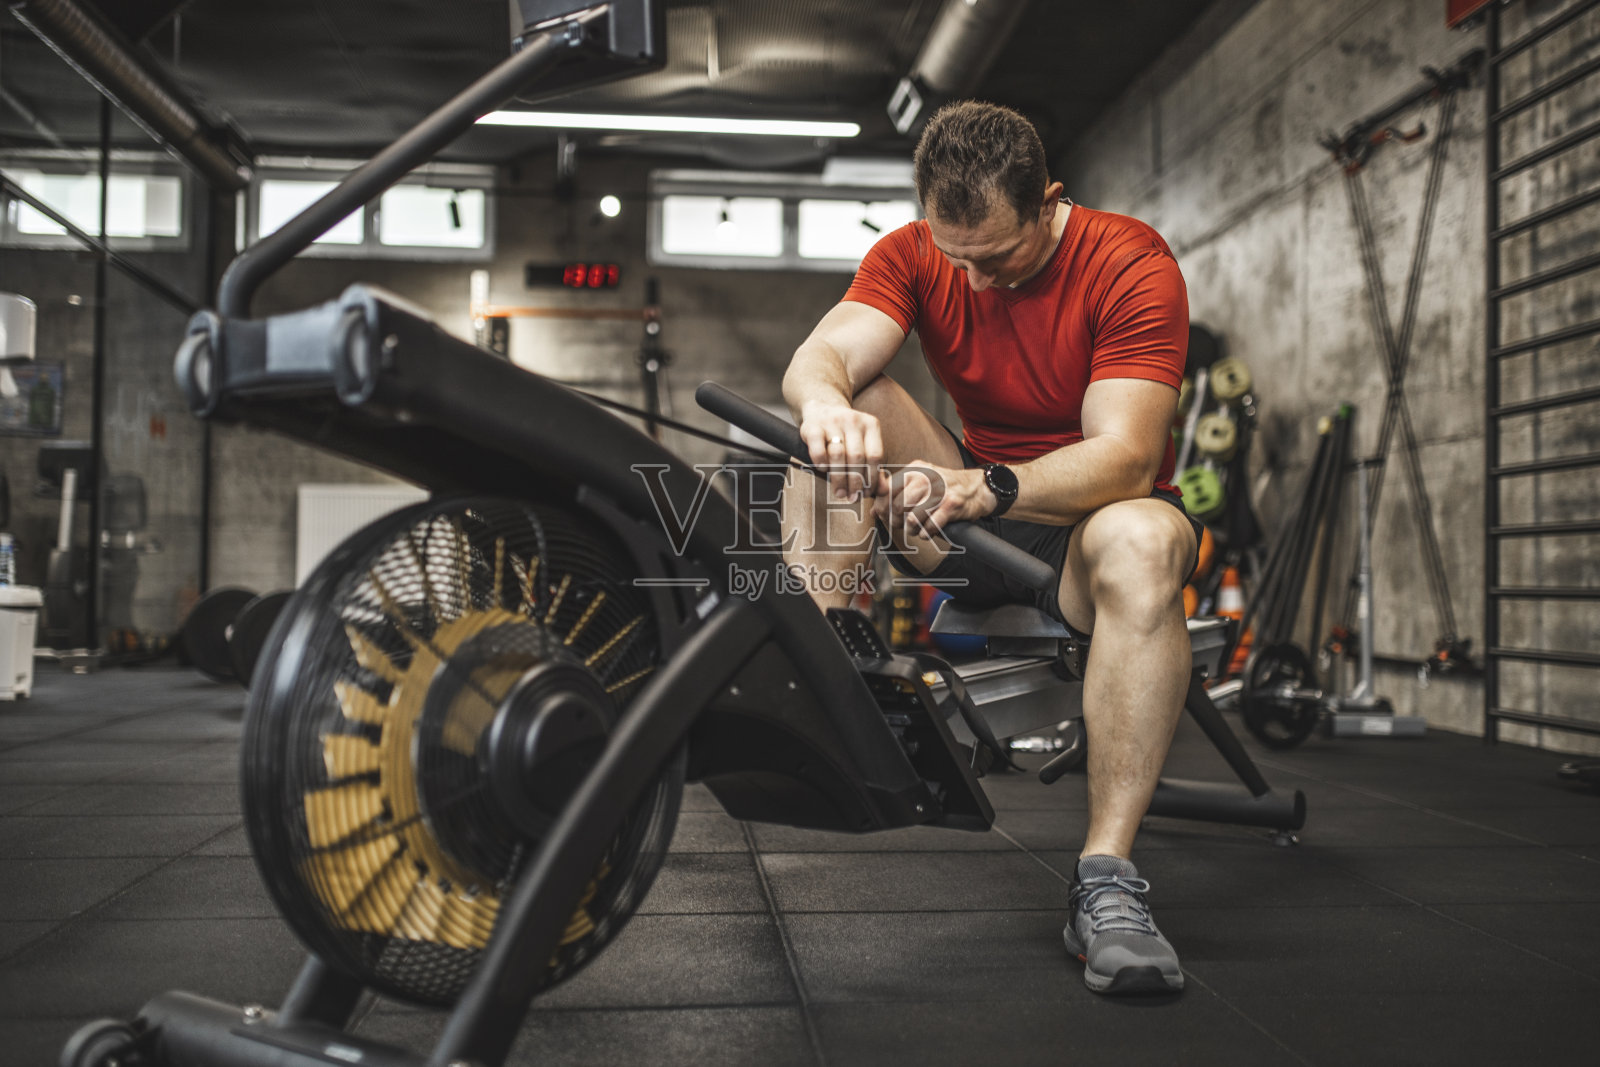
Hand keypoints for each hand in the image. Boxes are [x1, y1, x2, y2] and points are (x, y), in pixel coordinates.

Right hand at [798, 400, 883, 501]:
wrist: (822, 407)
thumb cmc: (846, 433)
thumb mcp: (863, 443)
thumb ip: (874, 466)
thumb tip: (884, 491)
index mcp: (871, 425)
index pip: (875, 456)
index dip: (872, 478)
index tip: (866, 494)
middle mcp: (853, 420)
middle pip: (857, 457)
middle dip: (855, 482)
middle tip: (852, 498)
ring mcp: (832, 421)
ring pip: (838, 454)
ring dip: (839, 478)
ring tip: (839, 493)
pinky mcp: (812, 426)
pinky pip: (818, 448)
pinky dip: (820, 462)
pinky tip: (822, 470)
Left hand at [872, 461, 996, 541]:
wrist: (978, 488)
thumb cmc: (944, 488)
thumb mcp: (920, 483)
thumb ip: (896, 493)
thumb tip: (874, 511)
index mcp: (916, 469)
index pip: (888, 489)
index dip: (882, 506)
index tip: (883, 516)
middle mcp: (927, 477)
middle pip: (898, 505)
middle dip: (896, 521)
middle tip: (901, 525)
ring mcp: (941, 490)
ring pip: (913, 517)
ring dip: (911, 529)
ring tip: (915, 530)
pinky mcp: (953, 504)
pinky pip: (930, 525)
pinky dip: (926, 533)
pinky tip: (928, 531)